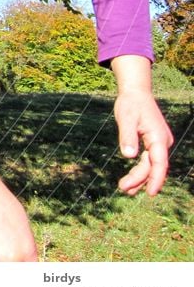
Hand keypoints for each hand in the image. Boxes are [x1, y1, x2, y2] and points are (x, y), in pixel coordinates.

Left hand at [111, 55, 174, 195]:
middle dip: (140, 180)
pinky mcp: (153, 142)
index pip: (159, 163)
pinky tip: (132, 180)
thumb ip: (127, 137)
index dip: (156, 179)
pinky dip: (141, 170)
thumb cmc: (130, 104)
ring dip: (140, 178)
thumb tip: (128, 156)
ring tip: (126, 190)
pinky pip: (149, 160)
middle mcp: (162, 142)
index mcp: (158, 137)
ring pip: (151, 165)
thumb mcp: (126, 118)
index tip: (150, 193)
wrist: (135, 93)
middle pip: (153, 166)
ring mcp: (159, 143)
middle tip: (123, 189)